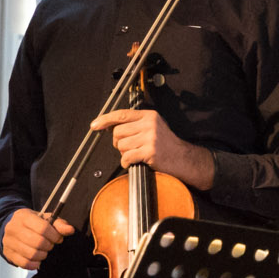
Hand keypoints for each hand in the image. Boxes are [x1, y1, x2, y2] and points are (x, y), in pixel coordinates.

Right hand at [1, 208, 75, 270]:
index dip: (54, 235)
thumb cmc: (32, 223)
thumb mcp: (45, 219)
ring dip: (43, 255)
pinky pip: (24, 263)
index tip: (57, 238)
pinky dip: (35, 264)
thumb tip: (70, 230)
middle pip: (38, 242)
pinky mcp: (8, 253)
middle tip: (50, 245)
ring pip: (32, 254)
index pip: (43, 228)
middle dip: (49, 246)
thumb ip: (59, 224)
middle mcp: (13, 228)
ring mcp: (9, 241)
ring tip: (43, 251)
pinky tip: (37, 259)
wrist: (12, 227)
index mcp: (23, 216)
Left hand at [90, 109, 214, 190]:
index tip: (95, 125)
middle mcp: (149, 124)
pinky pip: (126, 157)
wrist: (183, 158)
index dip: (105, 119)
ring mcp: (150, 138)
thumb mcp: (153, 127)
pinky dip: (127, 162)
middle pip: (118, 132)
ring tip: (136, 154)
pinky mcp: (150, 151)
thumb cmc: (166, 145)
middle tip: (128, 147)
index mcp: (149, 116)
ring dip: (124, 153)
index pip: (121, 115)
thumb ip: (135, 124)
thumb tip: (110, 127)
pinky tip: (134, 162)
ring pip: (121, 146)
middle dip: (118, 142)